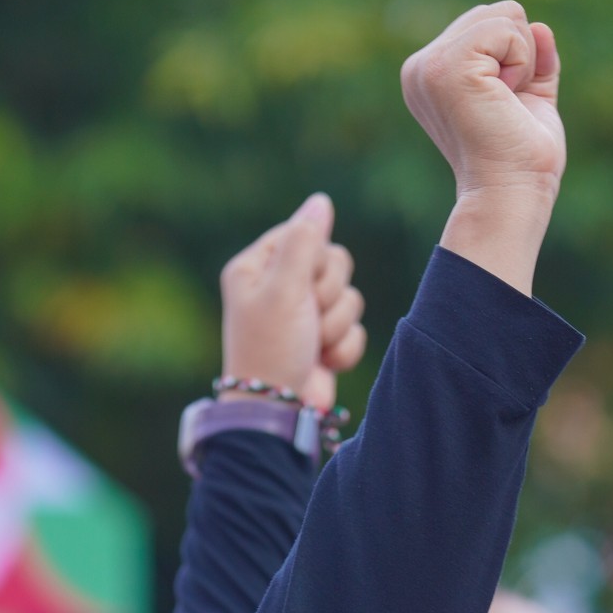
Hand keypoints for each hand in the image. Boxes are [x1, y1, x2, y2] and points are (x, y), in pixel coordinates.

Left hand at [220, 194, 365, 413]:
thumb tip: (321, 201)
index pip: (307, 234)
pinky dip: (342, 349)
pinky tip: (321, 362)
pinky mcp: (323, 341)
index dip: (314, 261)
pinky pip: (354, 328)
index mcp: (257, 267)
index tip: (300, 286)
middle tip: (306, 318)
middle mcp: (279, 286)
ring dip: (335, 326)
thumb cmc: (272, 349)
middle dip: (328, 296)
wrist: (278, 411)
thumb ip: (304, 241)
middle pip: (335, 262)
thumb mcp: (283, 288)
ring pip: (349, 297)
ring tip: (311, 346)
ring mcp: (303, 315)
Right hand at [400, 2, 564, 292]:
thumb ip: (534, 60)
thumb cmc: (520, 161)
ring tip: (503, 104)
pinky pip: (506, 28)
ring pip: (503, 15)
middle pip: (495, 12)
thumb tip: (539, 26)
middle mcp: (420, 68)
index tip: (503, 107)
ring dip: (522, 60)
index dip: (516, 60)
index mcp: (431, 76)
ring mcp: (429, 66)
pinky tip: (504, 98)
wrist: (510, 195)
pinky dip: (521, 62)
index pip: (488, 24)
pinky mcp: (448, 66)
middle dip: (520, 54)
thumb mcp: (530, 99)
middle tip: (506, 106)